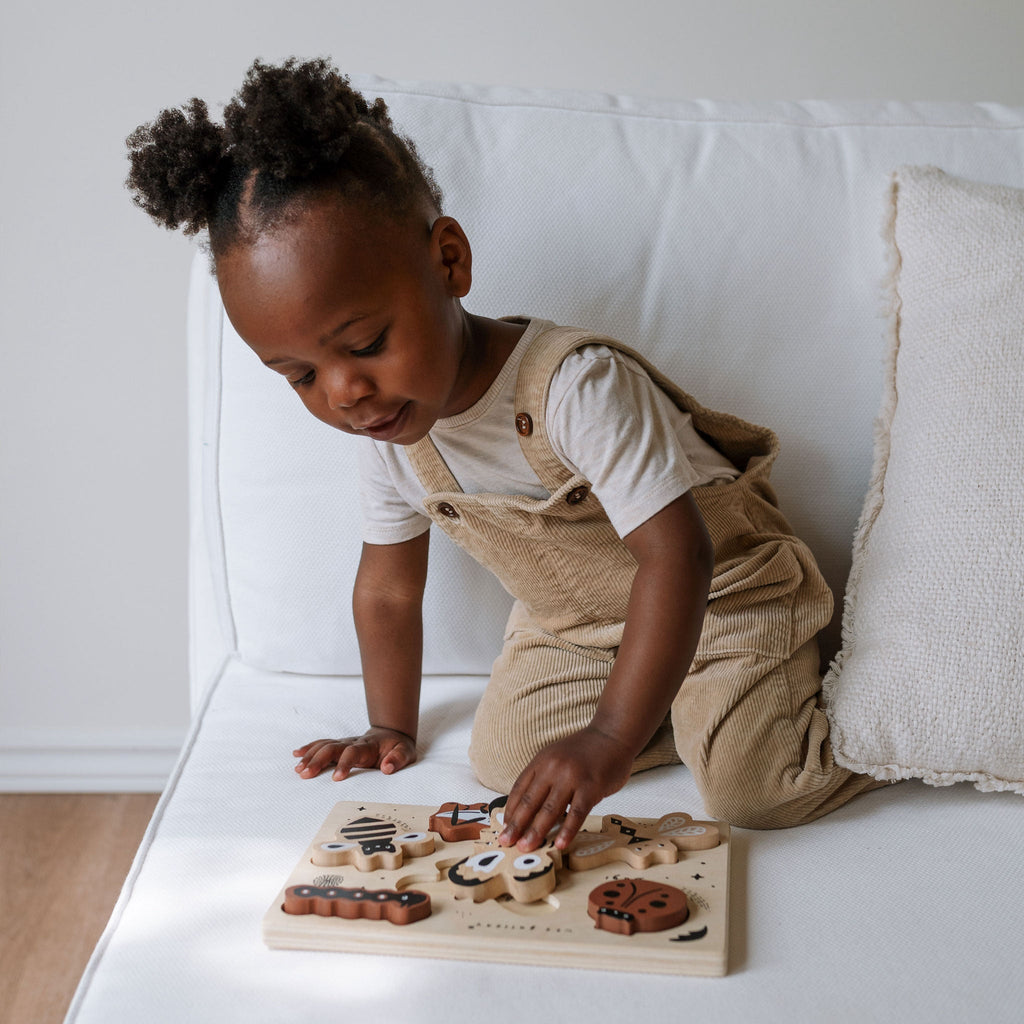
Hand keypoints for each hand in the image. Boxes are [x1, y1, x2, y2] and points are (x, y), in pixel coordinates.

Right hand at [292, 727, 416, 780]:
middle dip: (318, 760)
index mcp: (368, 747)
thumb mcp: (406, 752)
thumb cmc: (398, 747)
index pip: (353, 753)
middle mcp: (353, 743)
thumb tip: (387, 768)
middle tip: (305, 774)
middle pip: (332, 748)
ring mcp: (345, 743)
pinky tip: (296, 754)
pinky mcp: (340, 745)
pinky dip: (309, 748)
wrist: (392, 734)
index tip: (336, 779)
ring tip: (298, 769)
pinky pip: (322, 744)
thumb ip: (398, 759)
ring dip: (310, 756)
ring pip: (324, 746)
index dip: (344, 764)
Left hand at [498, 726, 633, 852]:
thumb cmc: (585, 751)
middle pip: (530, 801)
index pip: (519, 789)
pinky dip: (567, 831)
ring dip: (536, 831)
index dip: (510, 810)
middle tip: (507, 842)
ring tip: (526, 847)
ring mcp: (571, 777)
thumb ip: (545, 779)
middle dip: (517, 825)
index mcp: (541, 761)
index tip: (504, 827)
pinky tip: (560, 844)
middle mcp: (552, 768)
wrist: (612, 735)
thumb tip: (530, 810)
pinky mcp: (590, 787)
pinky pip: (576, 813)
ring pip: (550, 809)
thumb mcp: (556, 757)